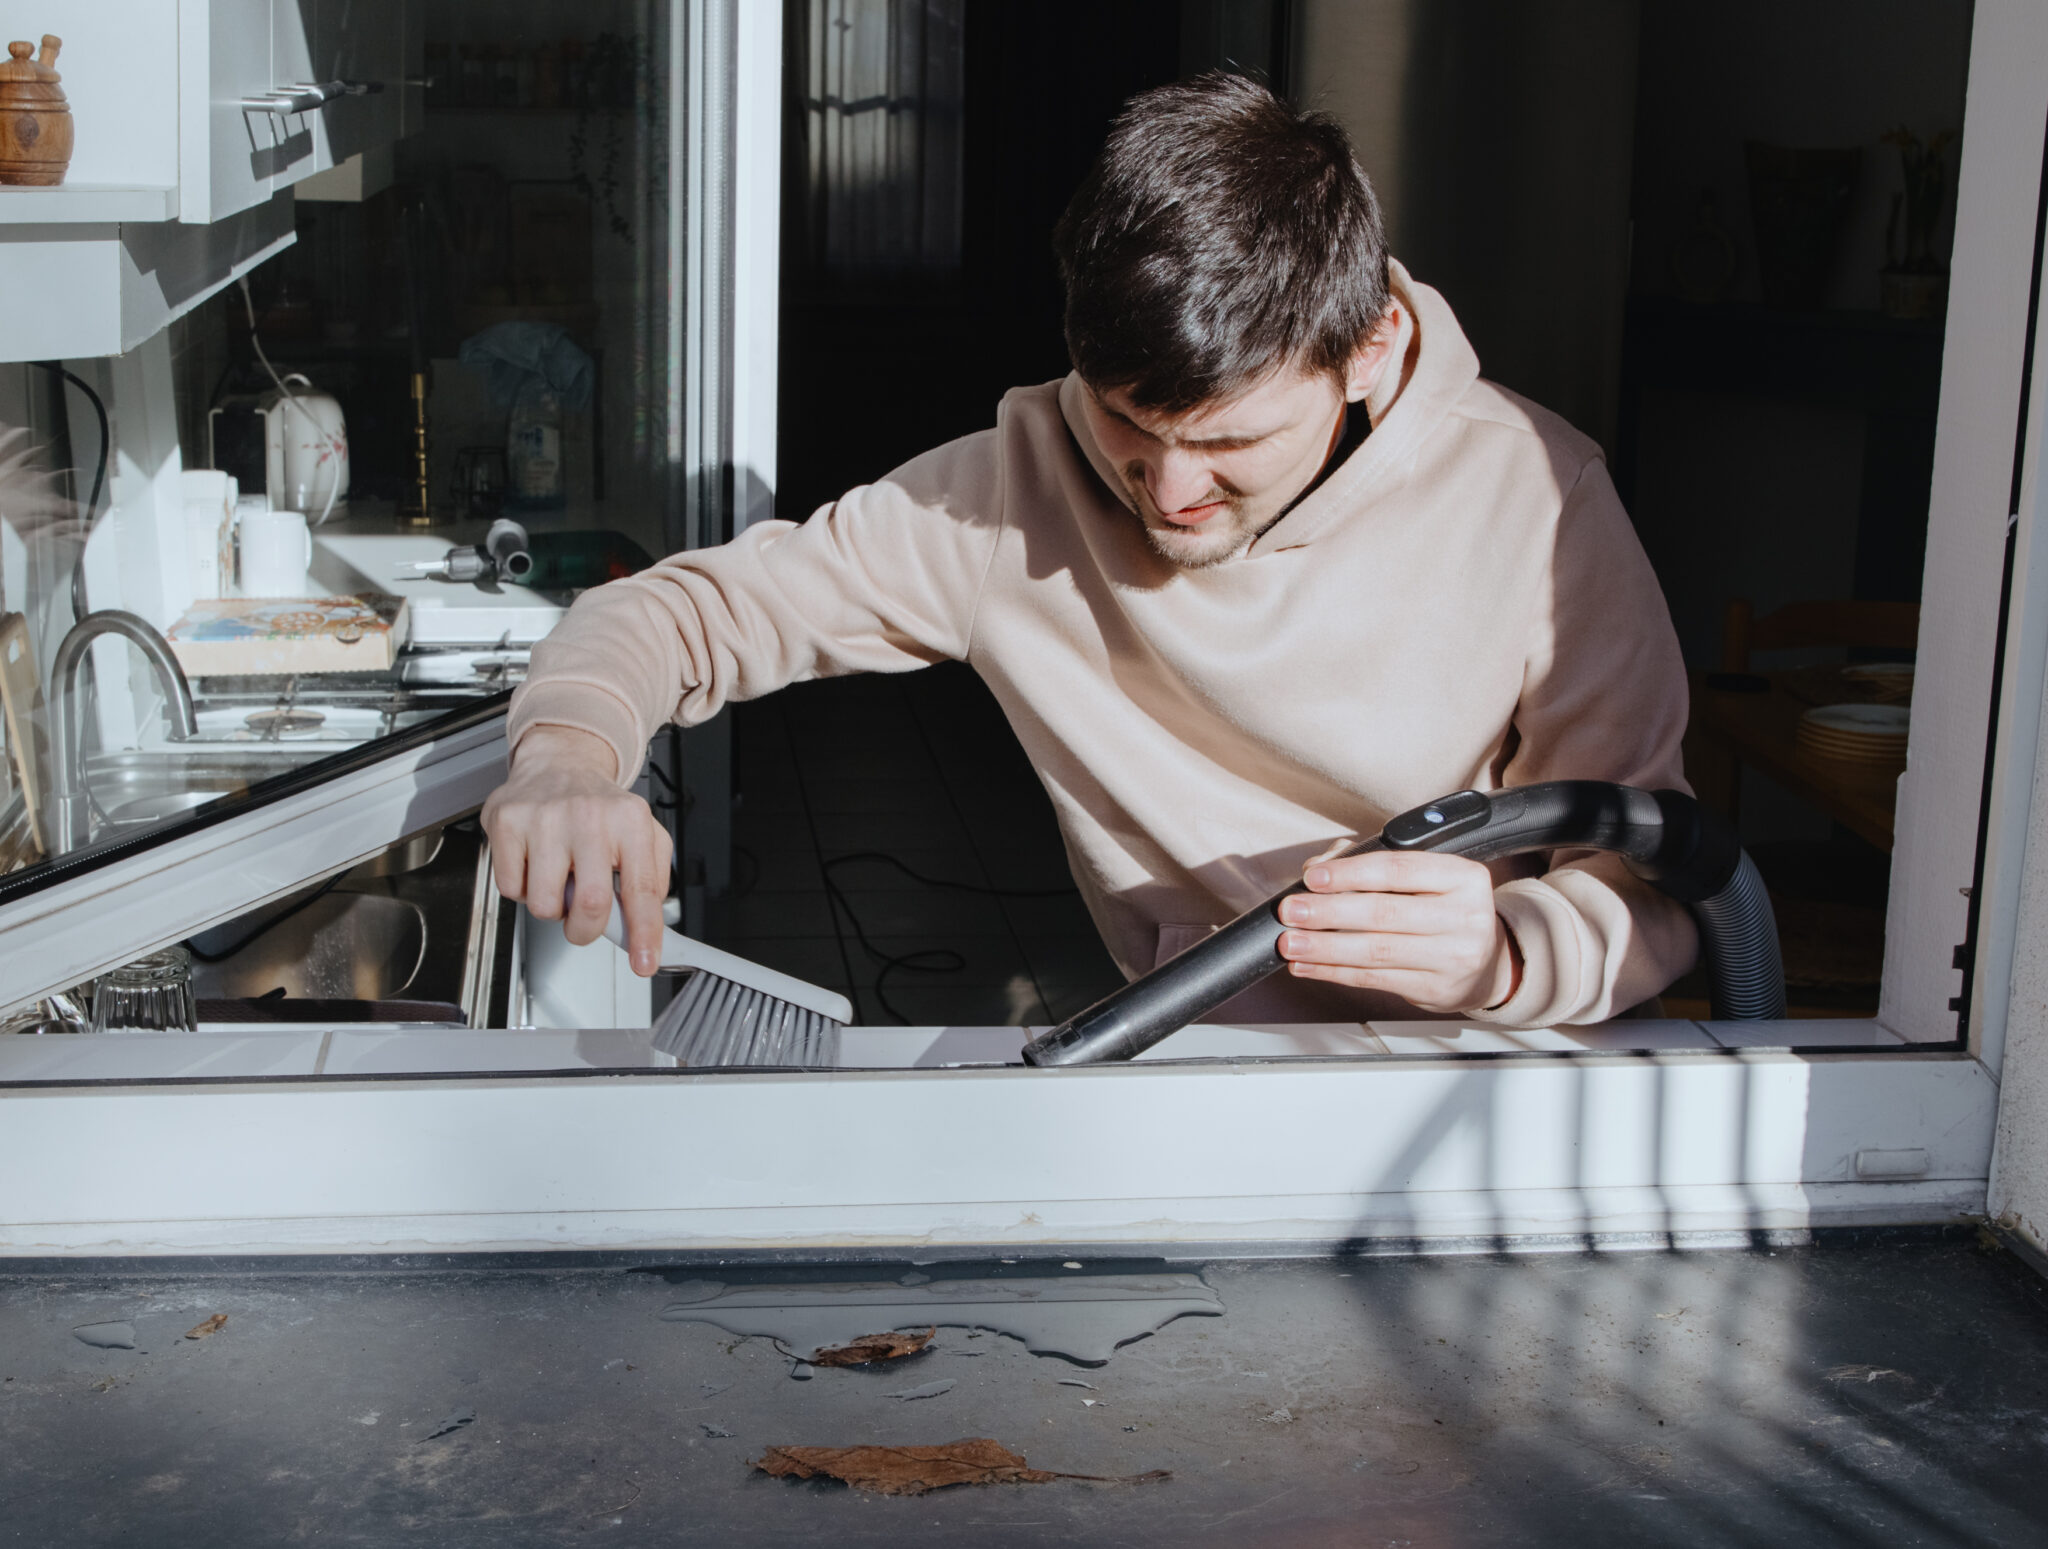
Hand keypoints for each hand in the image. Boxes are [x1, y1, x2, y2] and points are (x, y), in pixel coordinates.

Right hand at [480, 725, 672, 975]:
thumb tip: (646, 925)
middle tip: (583, 921)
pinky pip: (511, 888)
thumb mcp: (642, 833)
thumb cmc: (600, 807)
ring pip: (544, 905)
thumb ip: (651, 878)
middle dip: (585, 930)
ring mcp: (545, 818)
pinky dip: (522, 887)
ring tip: (558, 878)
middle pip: (590, 905)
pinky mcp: (508, 822)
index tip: (644, 963)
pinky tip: (533, 862)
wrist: (559, 764)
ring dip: (551, 906)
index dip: (644, 934)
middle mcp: (589, 816)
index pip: (641, 890)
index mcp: (630, 820)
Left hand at [1275, 850, 1519, 1014]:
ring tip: (1292, 942)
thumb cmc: (1446, 910)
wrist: (1488, 963)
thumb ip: (1373, 863)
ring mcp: (1453, 957)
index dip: (1351, 873)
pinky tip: (1309, 965)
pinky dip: (1335, 972)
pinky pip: (1375, 979)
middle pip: (1384, 913)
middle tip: (1292, 911)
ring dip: (1325, 947)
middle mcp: (1465, 917)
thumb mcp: (1426, 878)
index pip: (1398, 869)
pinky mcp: (1436, 989)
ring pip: (1376, 951)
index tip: (1313, 877)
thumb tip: (1319, 867)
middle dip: (1329, 912)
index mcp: (1463, 877)